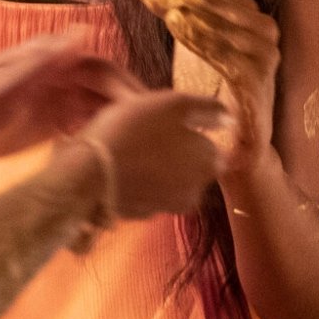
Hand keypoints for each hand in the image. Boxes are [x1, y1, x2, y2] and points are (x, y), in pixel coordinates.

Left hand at [0, 31, 141, 161]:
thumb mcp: (5, 85)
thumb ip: (42, 61)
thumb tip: (81, 32)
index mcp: (49, 60)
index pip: (100, 68)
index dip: (123, 86)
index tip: (143, 110)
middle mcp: (58, 76)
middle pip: (104, 89)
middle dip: (126, 108)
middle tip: (148, 137)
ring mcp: (55, 99)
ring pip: (98, 108)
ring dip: (115, 124)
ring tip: (134, 150)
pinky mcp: (51, 122)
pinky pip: (84, 126)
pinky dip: (97, 136)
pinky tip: (106, 155)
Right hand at [76, 89, 223, 219]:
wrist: (88, 172)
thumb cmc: (133, 129)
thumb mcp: (173, 103)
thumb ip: (208, 109)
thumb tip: (230, 118)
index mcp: (208, 163)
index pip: (210, 146)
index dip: (188, 131)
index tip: (164, 122)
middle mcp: (195, 191)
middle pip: (191, 164)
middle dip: (174, 150)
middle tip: (145, 131)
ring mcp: (168, 206)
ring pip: (169, 178)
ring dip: (156, 165)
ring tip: (129, 147)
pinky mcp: (142, 215)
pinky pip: (147, 191)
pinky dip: (139, 180)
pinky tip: (120, 166)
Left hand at [127, 0, 280, 173]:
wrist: (234, 144)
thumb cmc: (214, 89)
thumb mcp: (200, 37)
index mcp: (250, 16)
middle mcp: (263, 32)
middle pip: (212, 3)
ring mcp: (264, 57)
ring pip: (219, 24)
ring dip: (185, 10)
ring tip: (157, 1)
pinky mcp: (257, 82)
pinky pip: (226, 54)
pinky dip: (201, 37)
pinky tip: (178, 27)